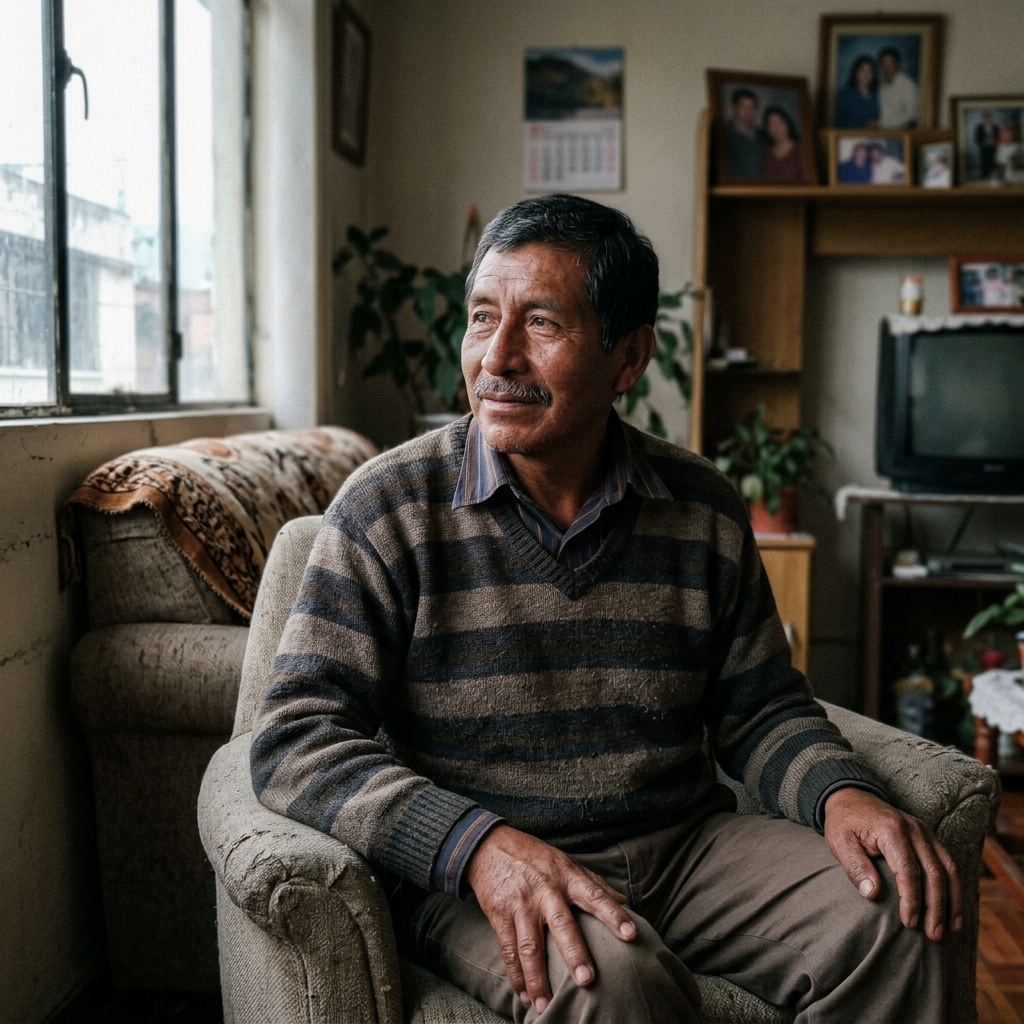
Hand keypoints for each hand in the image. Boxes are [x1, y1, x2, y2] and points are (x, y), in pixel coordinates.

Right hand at [464, 824, 636, 1012]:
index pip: (595, 896)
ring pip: (530, 946)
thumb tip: (627, 903)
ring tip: (546, 1006)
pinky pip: (508, 950)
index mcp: (567, 877)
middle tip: (587, 980)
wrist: (489, 846)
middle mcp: (546, 890)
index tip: (631, 934)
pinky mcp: (500, 915)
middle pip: (562, 924)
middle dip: (574, 953)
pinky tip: (524, 996)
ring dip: (538, 979)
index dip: (613, 914)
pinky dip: (516, 976)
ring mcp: (521, 904)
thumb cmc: (536, 857)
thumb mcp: (566, 862)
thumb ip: (595, 884)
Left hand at [823, 787, 961, 941]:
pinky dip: (954, 887)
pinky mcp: (928, 836)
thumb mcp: (839, 842)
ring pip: (948, 869)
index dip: (912, 899)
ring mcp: (924, 831)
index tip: (910, 923)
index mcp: (891, 830)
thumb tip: (872, 894)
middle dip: (936, 907)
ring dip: (952, 900)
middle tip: (934, 935)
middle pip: (933, 872)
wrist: (850, 797)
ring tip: (952, 929)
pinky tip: (954, 909)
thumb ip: (855, 866)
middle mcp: (913, 829)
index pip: (908, 870)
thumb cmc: (844, 823)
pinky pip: (948, 863)